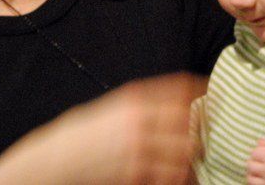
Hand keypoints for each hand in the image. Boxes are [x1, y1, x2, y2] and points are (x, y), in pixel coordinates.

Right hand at [0, 73, 206, 184]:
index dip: (200, 90)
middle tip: (204, 135)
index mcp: (131, 99)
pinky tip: (177, 177)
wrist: (52, 162)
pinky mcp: (134, 174)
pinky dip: (177, 177)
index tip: (211, 93)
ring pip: (184, 152)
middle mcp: (138, 120)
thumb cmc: (80, 136)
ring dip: (192, 157)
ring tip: (193, 161)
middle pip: (188, 121)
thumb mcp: (107, 110)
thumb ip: (138, 107)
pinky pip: (169, 176)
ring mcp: (137, 149)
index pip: (178, 88)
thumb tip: (173, 105)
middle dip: (200, 129)